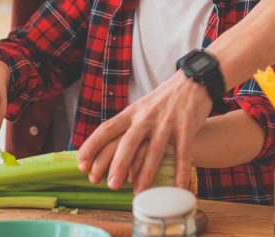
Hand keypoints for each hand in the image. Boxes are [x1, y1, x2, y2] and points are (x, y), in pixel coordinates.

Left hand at [77, 72, 211, 191]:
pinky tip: (177, 188)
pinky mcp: (186, 128)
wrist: (193, 82)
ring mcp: (166, 123)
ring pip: (153, 152)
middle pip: (128, 143)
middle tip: (111, 186)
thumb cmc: (162, 101)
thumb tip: (105, 150)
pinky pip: (182, 154)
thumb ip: (126, 126)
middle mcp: (145, 117)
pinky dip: (180, 173)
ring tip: (138, 192)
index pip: (106, 129)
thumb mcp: (140, 108)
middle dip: (117, 165)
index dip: (92, 146)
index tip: (81, 164)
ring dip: (145, 174)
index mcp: (131, 113)